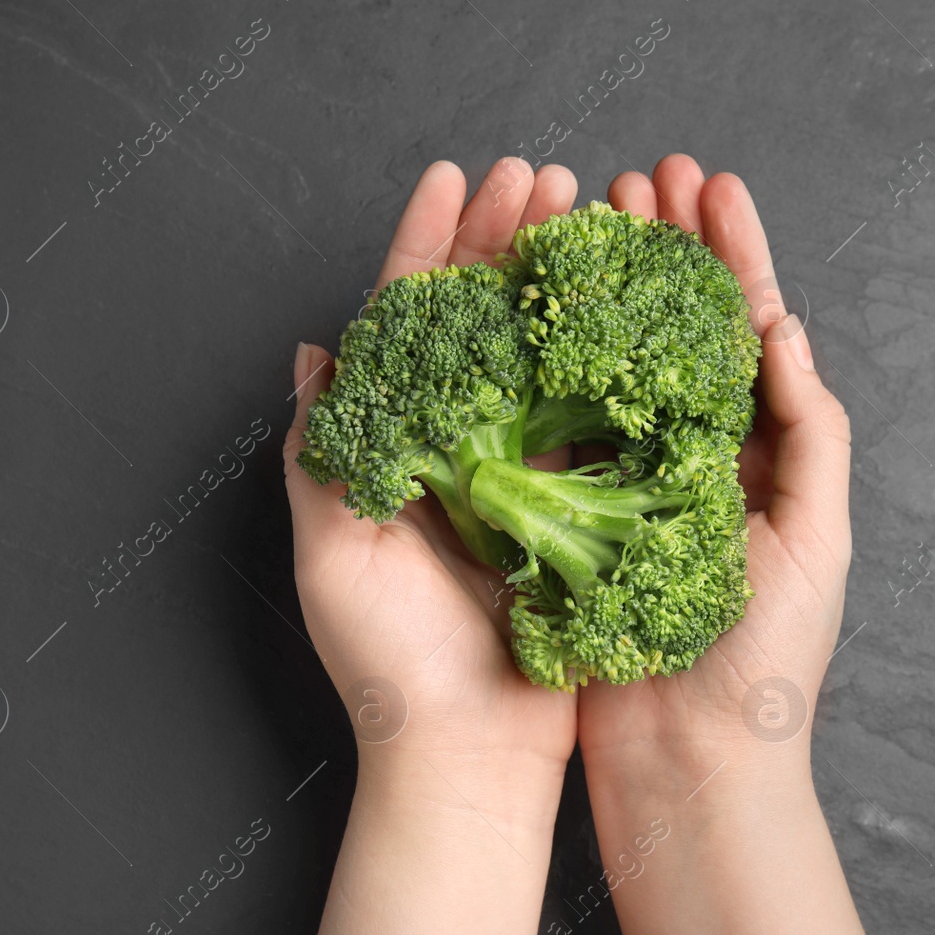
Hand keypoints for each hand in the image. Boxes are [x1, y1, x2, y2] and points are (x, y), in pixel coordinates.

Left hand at [282, 157, 581, 815]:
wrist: (470, 759)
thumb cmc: (389, 669)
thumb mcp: (334, 556)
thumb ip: (320, 455)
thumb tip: (311, 354)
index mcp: (388, 450)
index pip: (403, 327)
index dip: (423, 247)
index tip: (449, 177)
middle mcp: (451, 450)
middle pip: (476, 324)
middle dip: (501, 243)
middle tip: (538, 175)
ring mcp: (515, 476)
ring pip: (536, 356)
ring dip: (556, 284)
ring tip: (583, 214)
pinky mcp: (571, 510)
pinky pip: (585, 420)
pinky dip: (600, 361)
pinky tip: (622, 308)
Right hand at [576, 153, 853, 776]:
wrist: (690, 764)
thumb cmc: (767, 662)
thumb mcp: (817, 539)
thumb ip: (809, 432)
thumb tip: (784, 326)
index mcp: (763, 454)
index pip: (749, 331)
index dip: (731, 254)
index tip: (707, 186)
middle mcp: (696, 456)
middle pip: (678, 330)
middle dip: (663, 250)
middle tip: (635, 176)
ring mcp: (630, 481)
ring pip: (616, 363)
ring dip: (605, 287)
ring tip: (586, 217)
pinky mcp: (573, 515)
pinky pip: (561, 424)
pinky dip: (551, 363)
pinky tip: (536, 310)